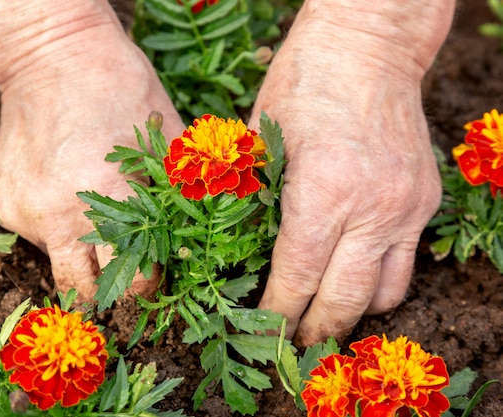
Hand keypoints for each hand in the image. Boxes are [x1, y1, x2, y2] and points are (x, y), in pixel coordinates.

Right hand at [0, 0, 184, 298]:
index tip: (152, 274)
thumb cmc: (120, 88)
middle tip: (121, 267)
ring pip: (58, 262)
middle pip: (83, 291)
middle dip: (106, 288)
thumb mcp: (168, 135)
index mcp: (110, 199)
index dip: (146, 285)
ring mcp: (25, 213)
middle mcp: (60, 216)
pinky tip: (63, 189)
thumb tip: (202, 233)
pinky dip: (53, 226)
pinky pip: (34, 235)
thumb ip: (187, 189)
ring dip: (79, 252)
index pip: (131, 280)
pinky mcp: (1, 205)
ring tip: (92, 211)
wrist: (49, 56)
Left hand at [250, 0, 453, 344]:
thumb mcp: (259, 136)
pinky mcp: (424, 200)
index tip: (265, 330)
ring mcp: (405, 207)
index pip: (297, 276)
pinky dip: (379, 282)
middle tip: (295, 343)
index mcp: (323, 192)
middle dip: (315, 328)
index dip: (278, 311)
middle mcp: (372, 208)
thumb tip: (238, 248)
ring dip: (352, 313)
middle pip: (343, 298)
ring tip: (324, 316)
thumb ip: (249, 197)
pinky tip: (353, 278)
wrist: (369, 45)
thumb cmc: (304, 82)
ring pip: (384, 292)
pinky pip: (406, 262)